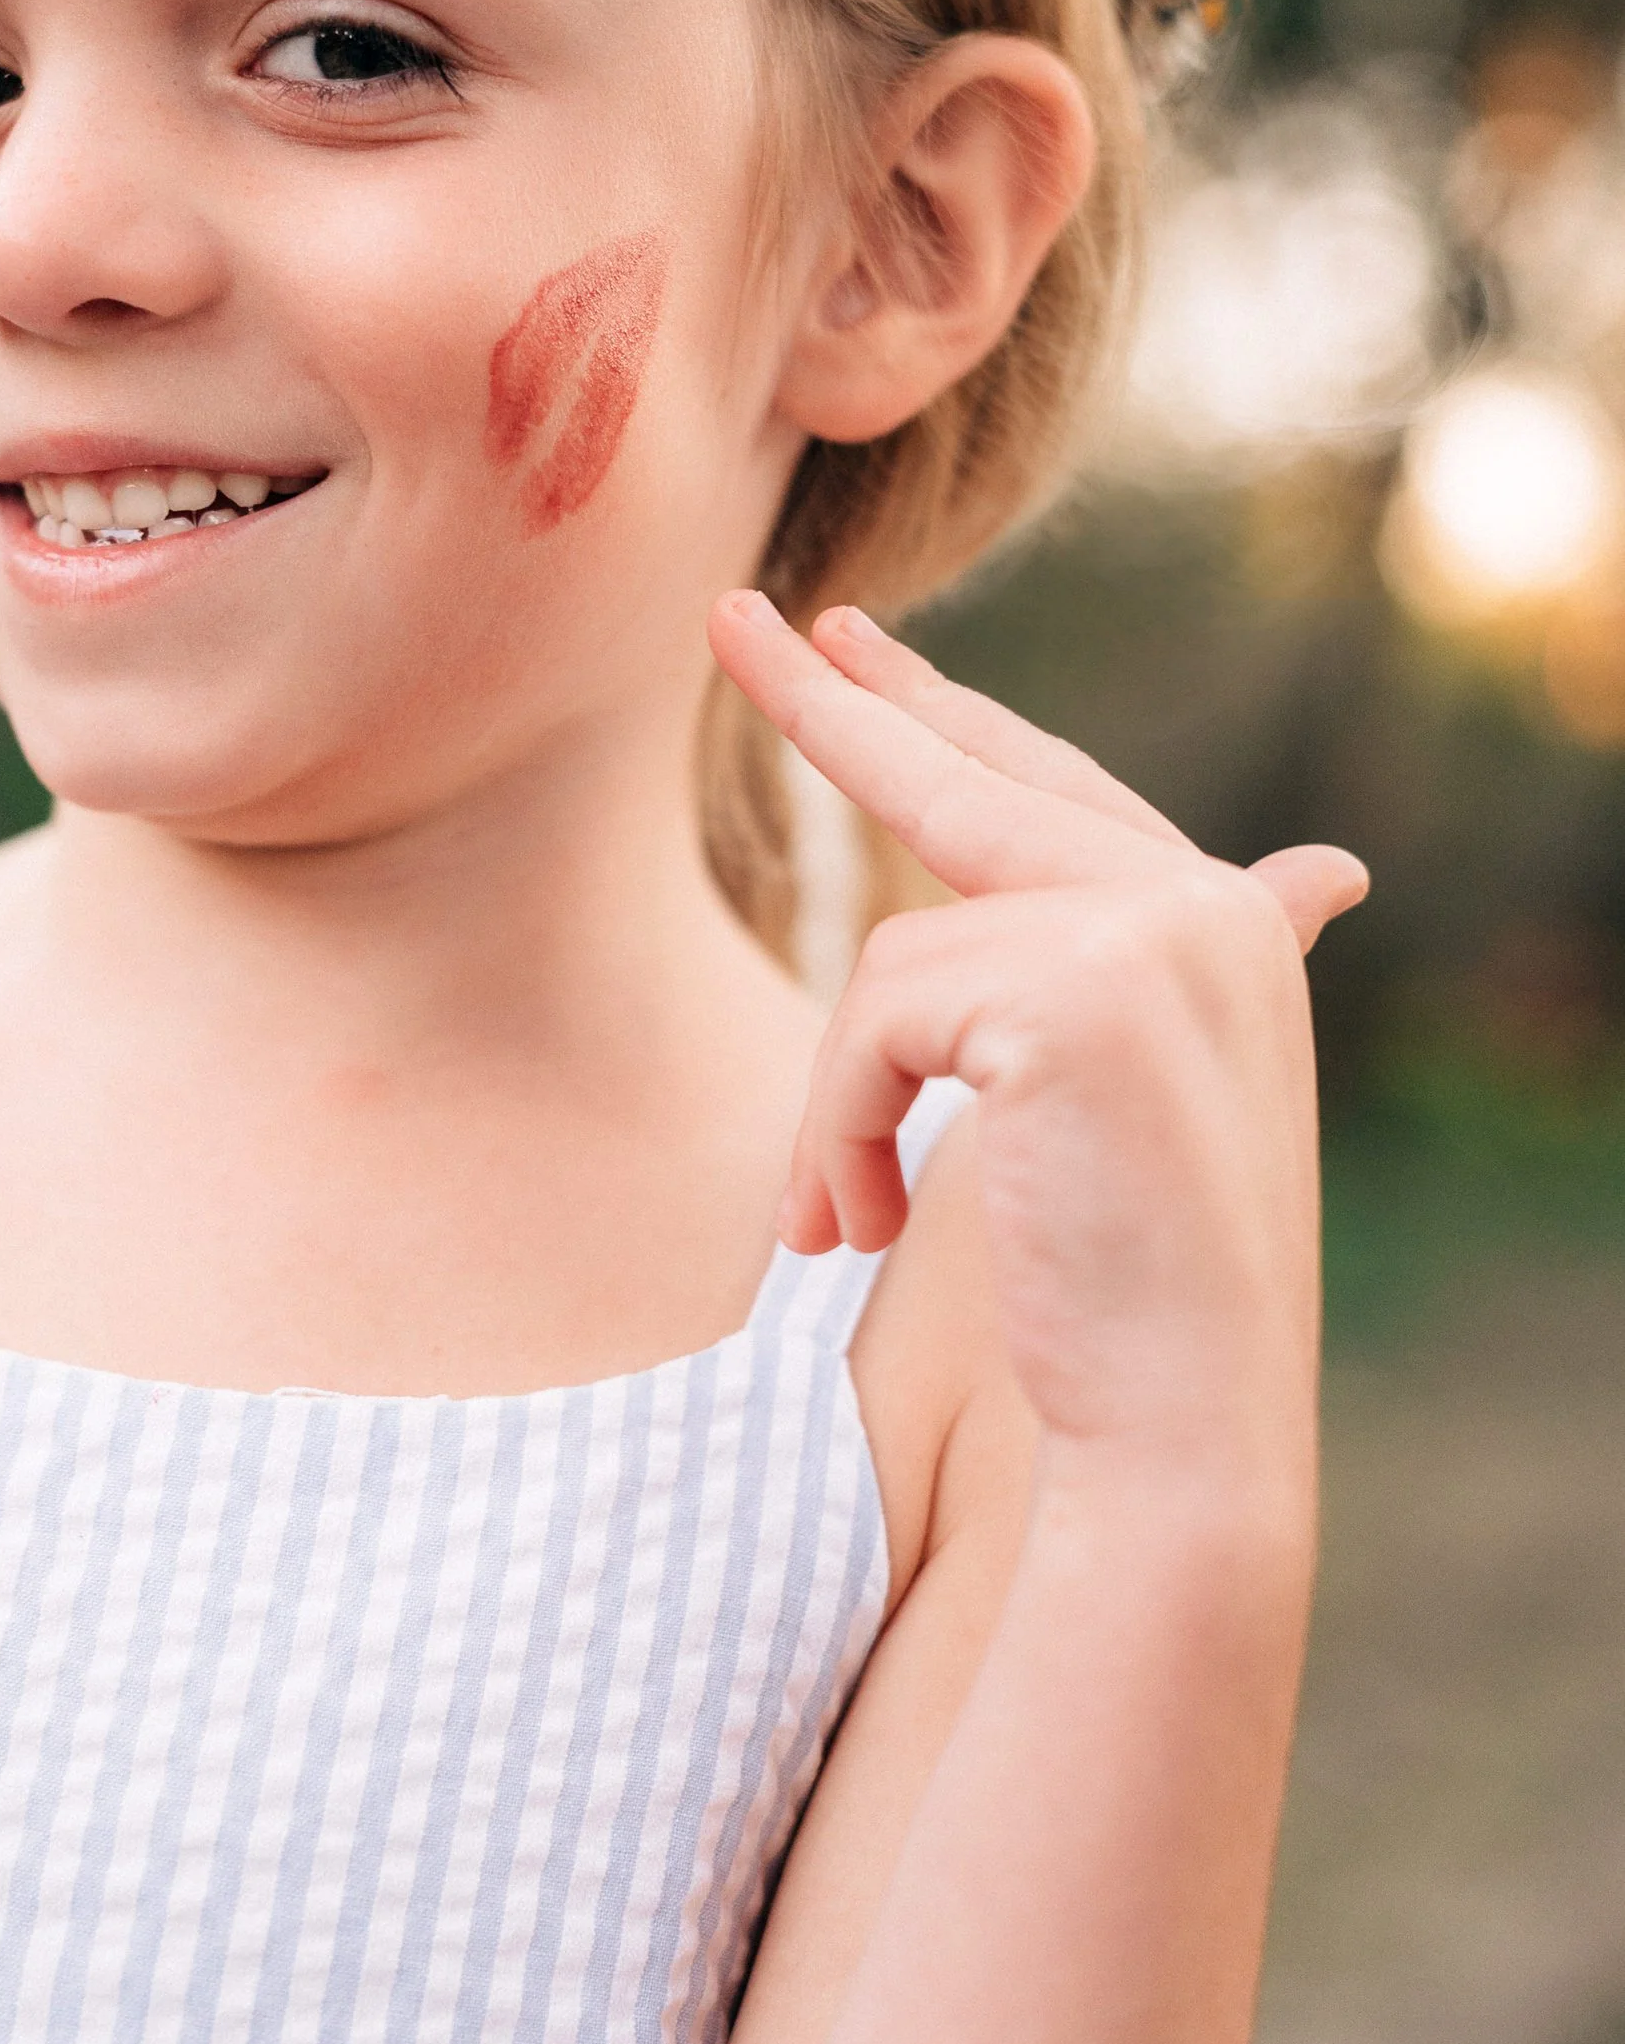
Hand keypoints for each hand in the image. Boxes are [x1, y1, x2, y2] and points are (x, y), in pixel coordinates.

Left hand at [712, 592, 1367, 1477]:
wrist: (1181, 1426)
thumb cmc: (1131, 1306)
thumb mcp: (1124, 1115)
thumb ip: (1117, 984)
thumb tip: (1312, 877)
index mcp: (1228, 927)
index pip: (1052, 787)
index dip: (943, 717)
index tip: (846, 648)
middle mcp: (1208, 904)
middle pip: (970, 778)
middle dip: (838, 707)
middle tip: (730, 618)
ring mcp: (1152, 931)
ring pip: (891, 963)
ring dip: (834, 1110)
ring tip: (842, 1226)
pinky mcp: (1076, 987)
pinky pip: (875, 1022)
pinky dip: (837, 1128)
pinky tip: (864, 1226)